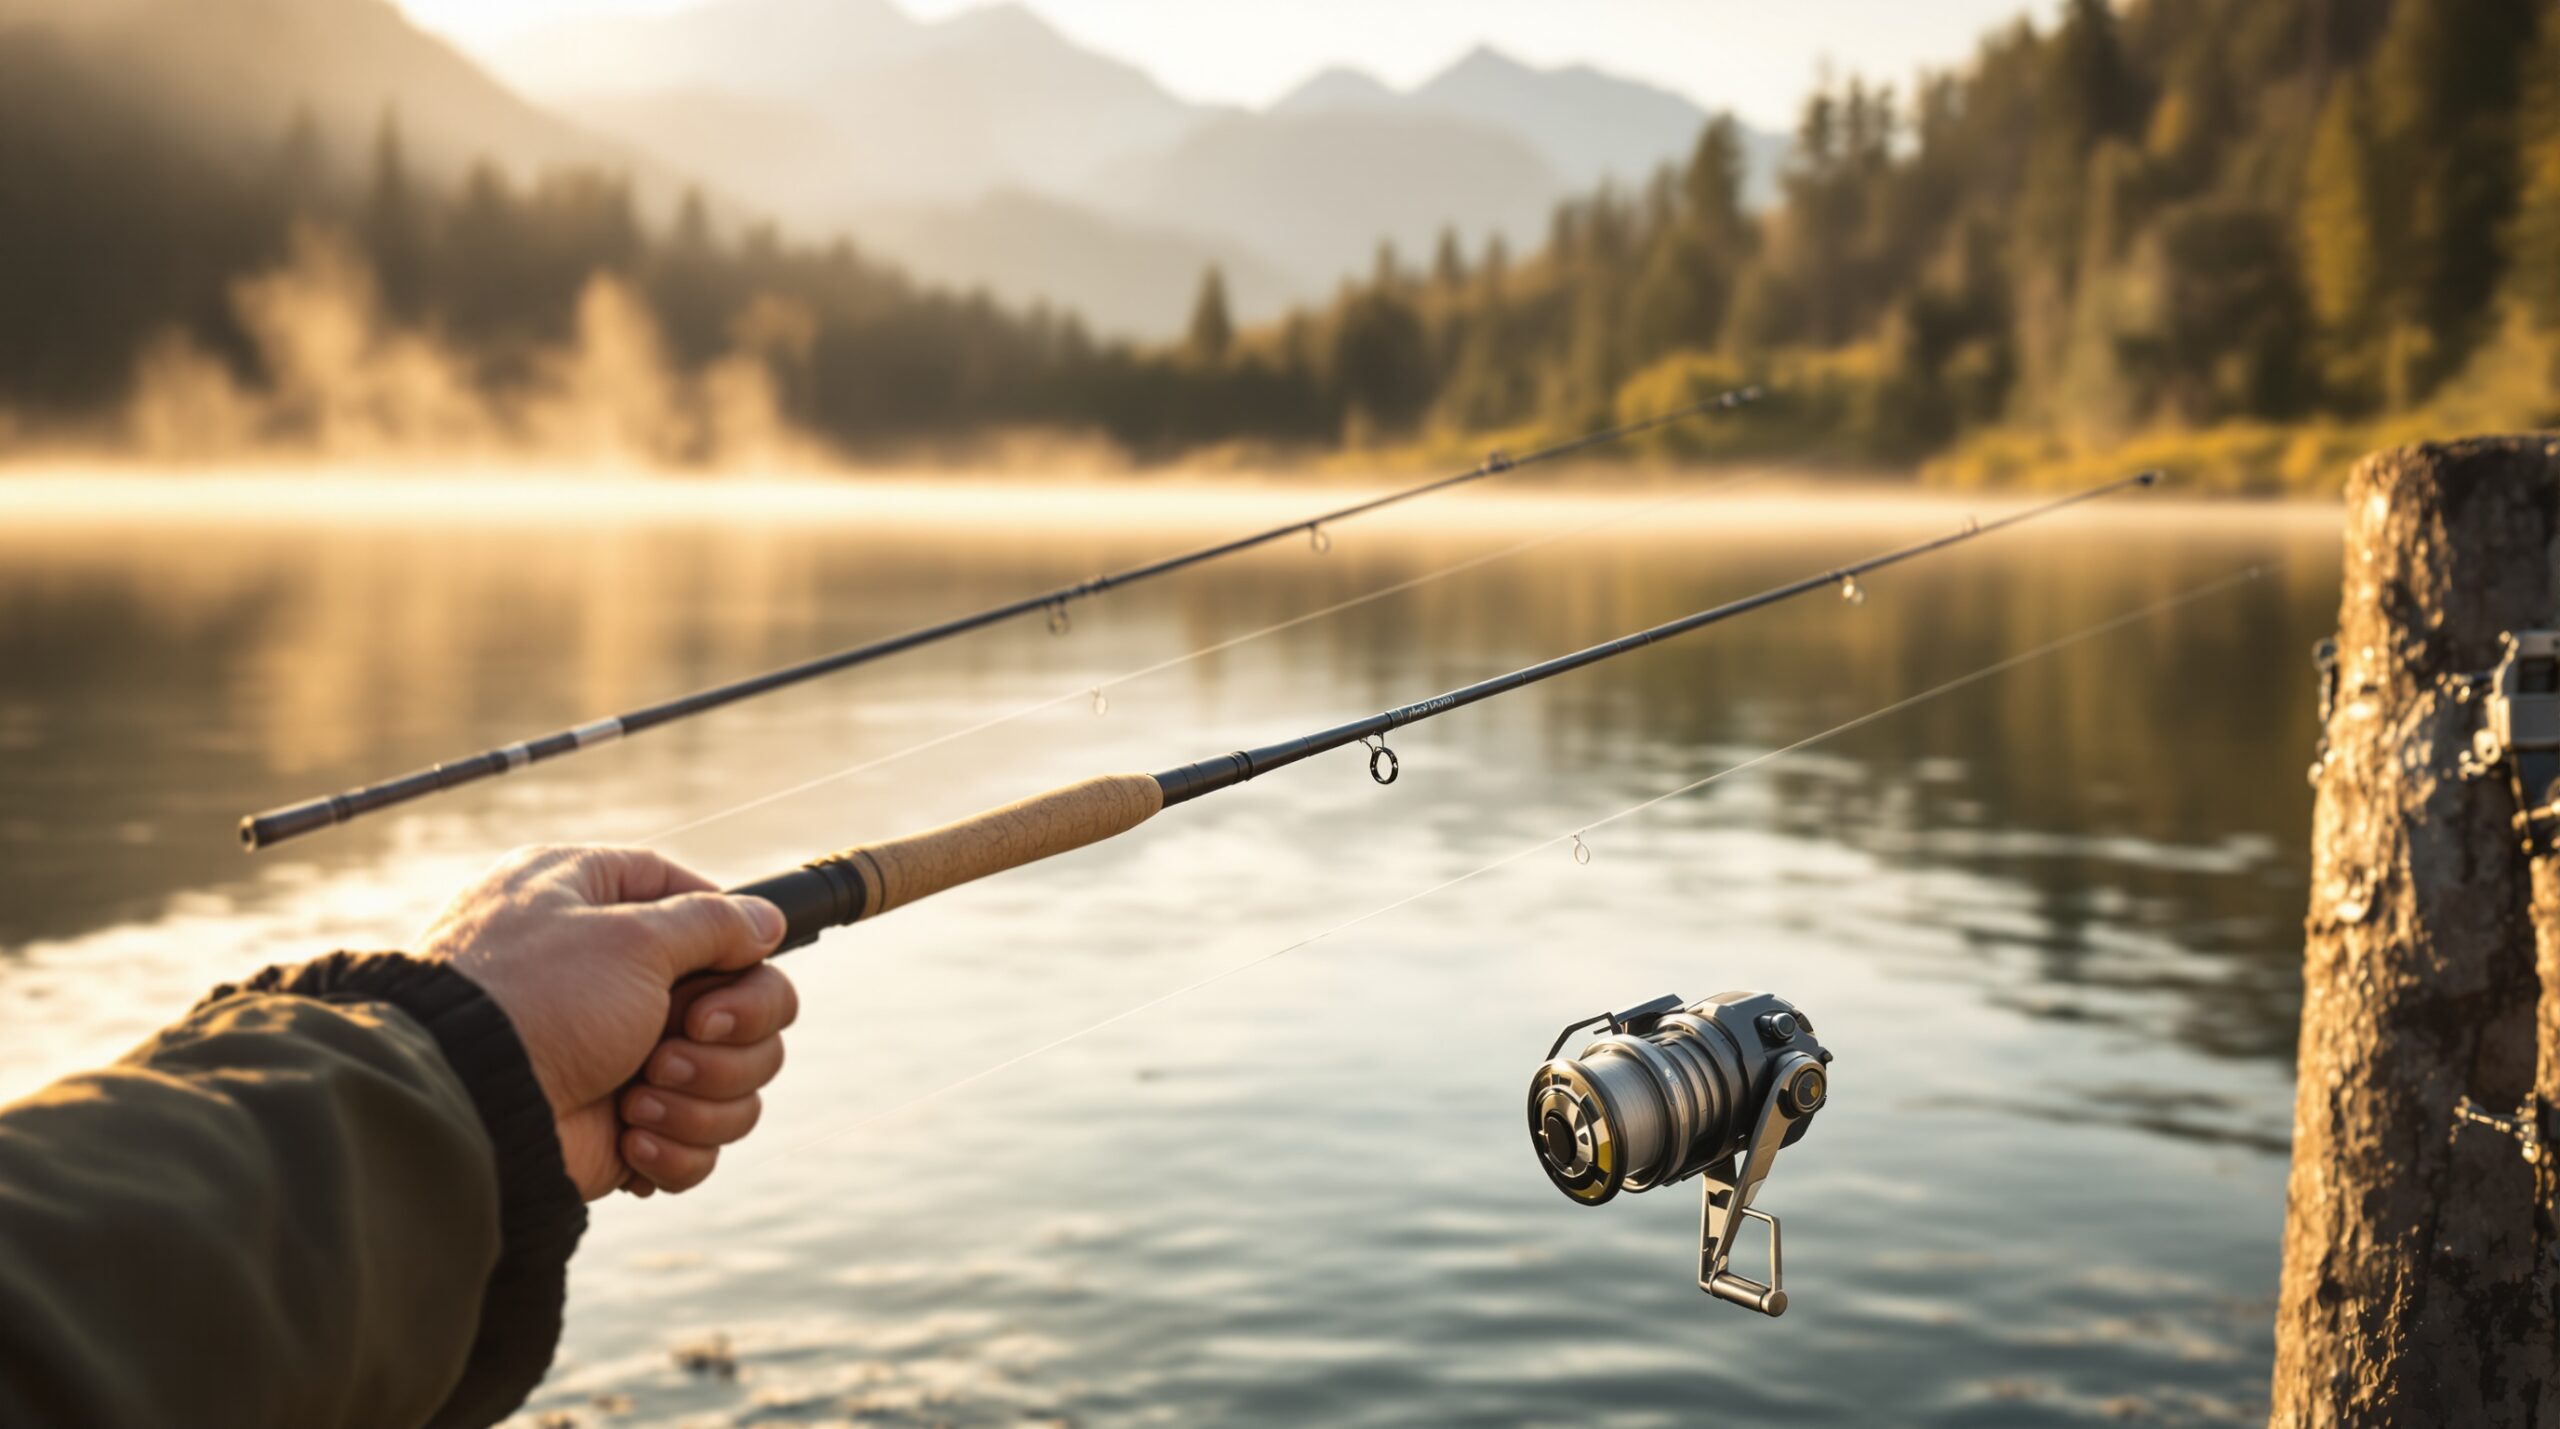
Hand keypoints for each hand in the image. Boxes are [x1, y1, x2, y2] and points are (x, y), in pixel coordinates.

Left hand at [415, 845, 795, 1200]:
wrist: (472, 1108)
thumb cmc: (536, 1002)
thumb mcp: (631, 937)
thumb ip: (713, 923)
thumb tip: (766, 924)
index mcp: (601, 908)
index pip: (702, 900)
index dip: (736, 935)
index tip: (737, 960)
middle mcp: (619, 979)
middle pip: (748, 1001)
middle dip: (731, 1032)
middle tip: (687, 1034)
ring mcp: (629, 1056)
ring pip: (737, 1076)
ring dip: (702, 1094)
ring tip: (639, 1098)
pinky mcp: (631, 1126)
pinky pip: (702, 1141)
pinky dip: (678, 1146)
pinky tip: (632, 1137)